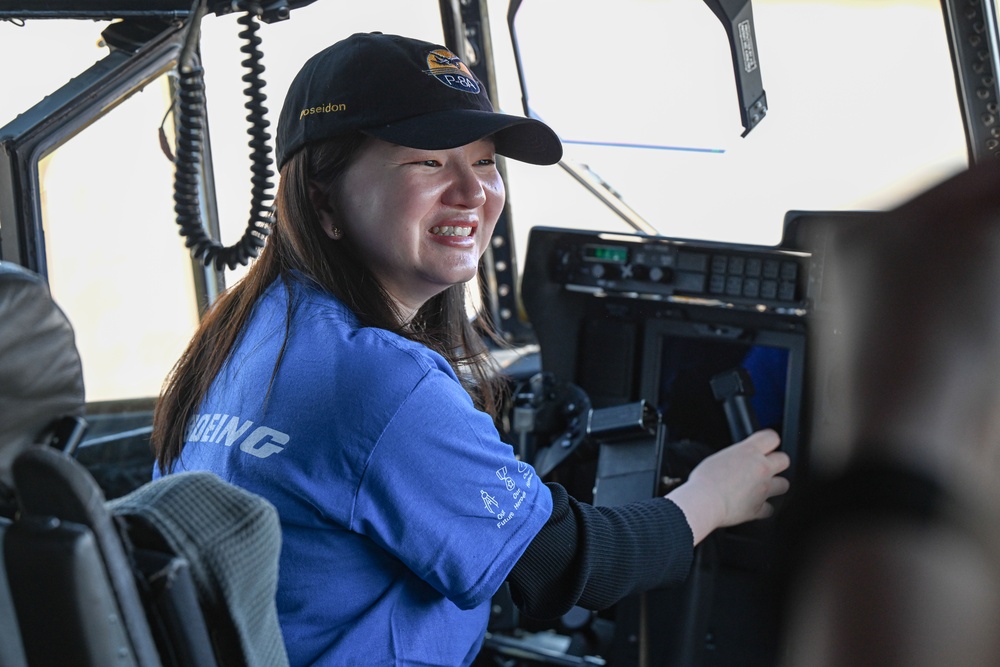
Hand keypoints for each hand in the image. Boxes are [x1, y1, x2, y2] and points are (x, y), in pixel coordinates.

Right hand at [666, 429, 789, 544]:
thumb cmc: (704, 480)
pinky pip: (769, 508)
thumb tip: (740, 461)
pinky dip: (762, 508)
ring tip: (761, 488)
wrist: (703, 502)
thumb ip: (736, 457)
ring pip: (784, 484)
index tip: (766, 446)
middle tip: (765, 467)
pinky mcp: (759, 508)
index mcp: (749, 452)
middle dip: (777, 463)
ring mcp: (763, 489)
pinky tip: (752, 505)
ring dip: (774, 486)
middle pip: (784, 460)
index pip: (772, 437)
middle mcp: (761, 468)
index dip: (769, 442)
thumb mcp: (718, 458)